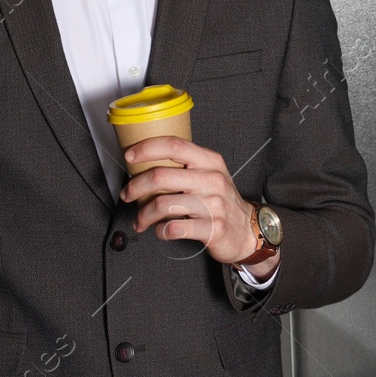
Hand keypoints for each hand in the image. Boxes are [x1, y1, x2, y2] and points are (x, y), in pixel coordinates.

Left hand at [121, 136, 273, 271]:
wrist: (247, 230)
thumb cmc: (221, 201)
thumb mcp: (210, 175)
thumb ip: (184, 166)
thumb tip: (145, 164)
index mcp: (210, 161)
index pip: (174, 145)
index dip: (147, 148)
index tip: (129, 155)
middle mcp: (212, 180)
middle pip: (160, 176)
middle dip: (135, 187)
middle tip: (127, 195)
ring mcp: (213, 204)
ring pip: (162, 204)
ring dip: (144, 214)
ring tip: (141, 220)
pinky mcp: (213, 228)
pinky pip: (174, 228)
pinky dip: (160, 231)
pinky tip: (161, 230)